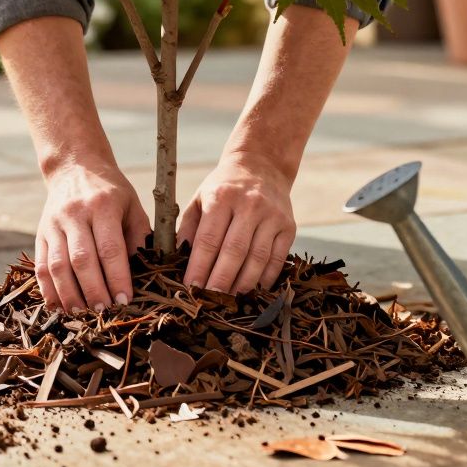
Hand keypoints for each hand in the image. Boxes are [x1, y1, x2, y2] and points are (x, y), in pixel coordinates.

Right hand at [34, 163, 151, 311]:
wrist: (75, 167)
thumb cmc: (111, 192)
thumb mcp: (132, 206)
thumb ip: (138, 238)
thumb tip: (142, 276)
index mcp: (103, 206)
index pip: (110, 248)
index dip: (117, 277)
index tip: (125, 301)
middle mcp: (75, 214)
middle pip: (81, 259)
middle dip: (93, 291)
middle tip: (105, 312)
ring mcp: (53, 224)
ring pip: (57, 266)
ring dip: (69, 295)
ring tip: (83, 314)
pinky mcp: (40, 234)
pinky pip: (40, 266)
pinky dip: (48, 290)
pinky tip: (59, 306)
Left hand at [179, 154, 295, 293]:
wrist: (262, 165)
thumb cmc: (224, 187)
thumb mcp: (200, 197)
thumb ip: (188, 226)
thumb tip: (177, 258)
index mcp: (221, 197)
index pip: (208, 239)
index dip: (199, 266)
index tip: (191, 287)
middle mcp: (249, 205)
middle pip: (234, 251)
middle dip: (220, 281)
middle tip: (210, 301)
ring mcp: (272, 216)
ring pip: (257, 258)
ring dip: (243, 284)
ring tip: (230, 301)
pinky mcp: (289, 226)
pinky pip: (277, 259)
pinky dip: (265, 279)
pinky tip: (253, 291)